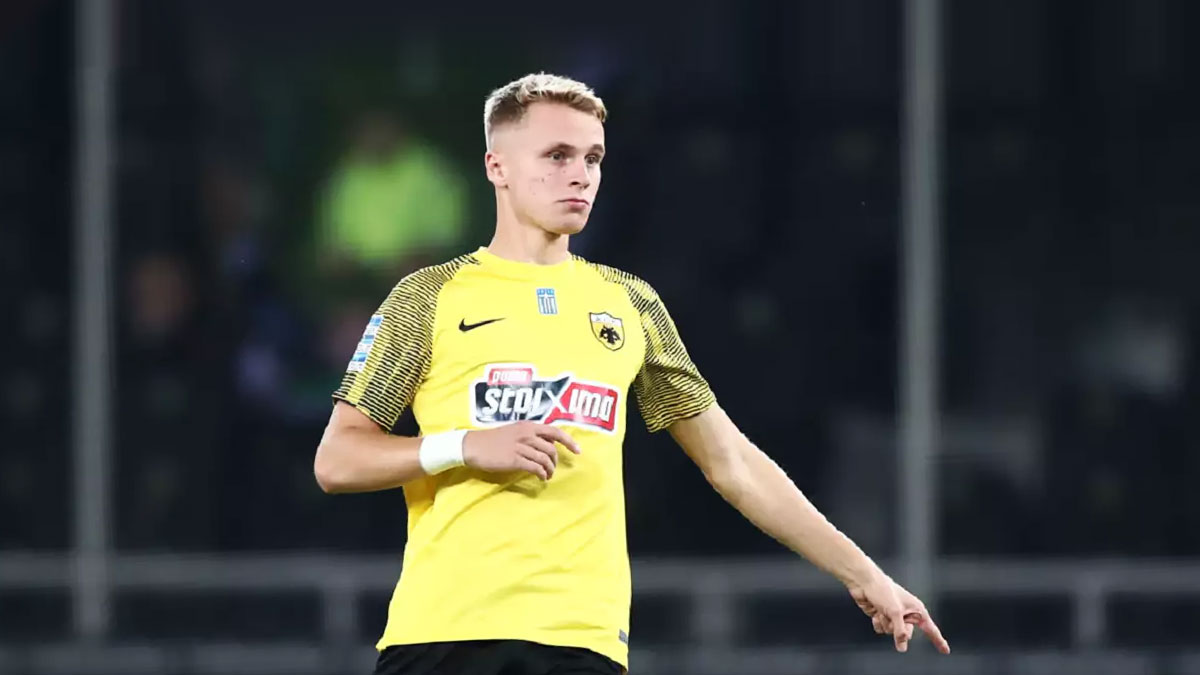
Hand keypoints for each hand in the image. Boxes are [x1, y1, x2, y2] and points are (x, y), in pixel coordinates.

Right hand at [463, 421, 581, 479]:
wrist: (473, 445)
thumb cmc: (491, 439)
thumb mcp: (513, 431)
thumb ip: (528, 435)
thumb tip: (544, 444)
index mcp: (527, 426)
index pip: (555, 431)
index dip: (569, 441)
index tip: (578, 450)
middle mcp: (526, 434)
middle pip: (551, 448)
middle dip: (555, 460)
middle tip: (553, 468)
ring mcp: (520, 447)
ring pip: (545, 459)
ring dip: (549, 469)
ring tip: (547, 475)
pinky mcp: (514, 459)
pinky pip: (535, 467)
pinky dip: (541, 474)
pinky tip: (541, 478)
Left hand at [847, 572, 949, 653]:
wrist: (864, 582)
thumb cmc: (883, 591)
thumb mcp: (895, 613)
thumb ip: (900, 631)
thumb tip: (902, 648)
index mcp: (916, 610)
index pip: (930, 629)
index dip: (938, 640)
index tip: (946, 651)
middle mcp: (907, 614)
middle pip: (907, 634)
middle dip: (897, 628)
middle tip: (892, 615)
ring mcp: (894, 616)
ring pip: (891, 633)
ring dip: (885, 623)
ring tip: (882, 610)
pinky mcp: (882, 616)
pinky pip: (882, 629)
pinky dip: (878, 623)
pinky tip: (875, 613)